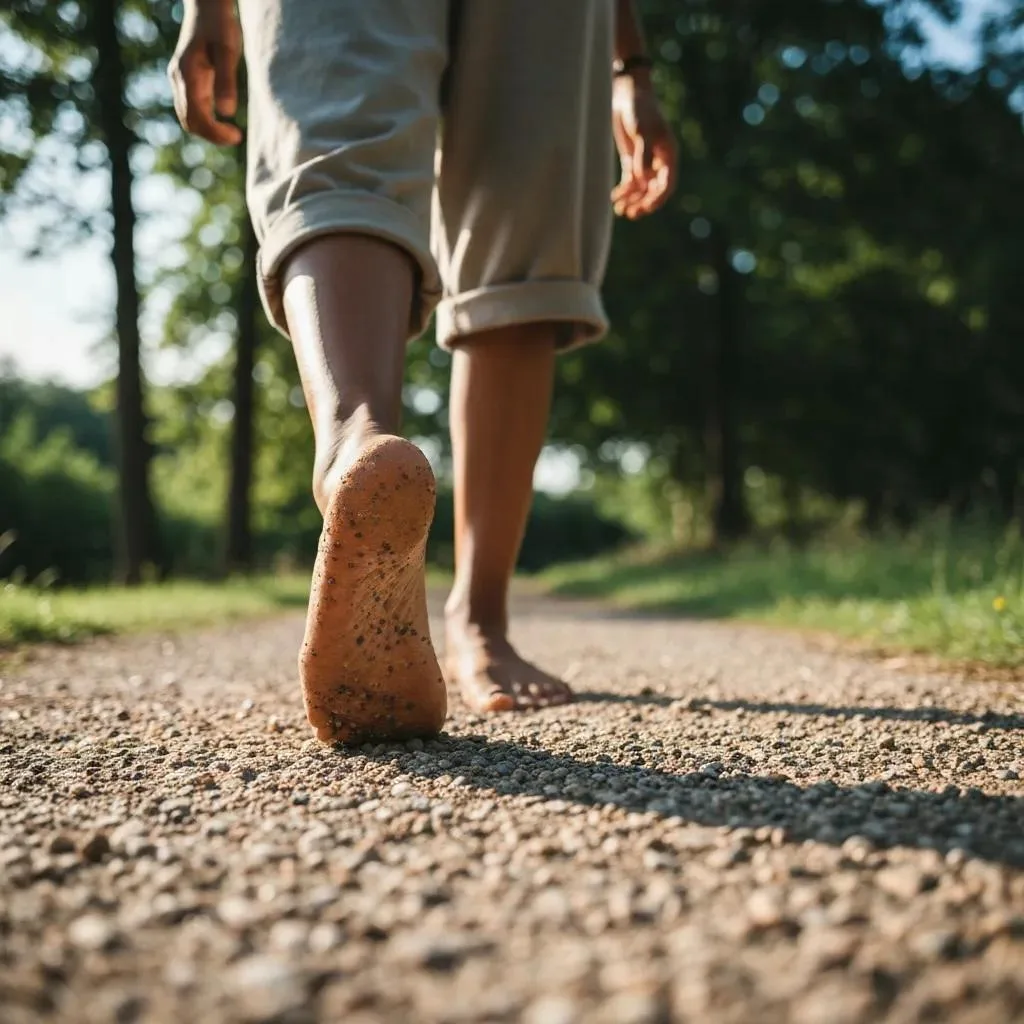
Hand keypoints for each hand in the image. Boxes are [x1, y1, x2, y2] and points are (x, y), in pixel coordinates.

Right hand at [168, 0, 242, 144]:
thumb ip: (227, 81)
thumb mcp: (228, 51)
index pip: (196, 118)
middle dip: (212, 135)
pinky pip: (192, 108)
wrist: (207, 6)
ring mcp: (180, 80)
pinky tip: (223, 119)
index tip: (237, 136)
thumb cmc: (220, 25)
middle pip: (189, 122)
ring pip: (189, 117)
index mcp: (187, 76)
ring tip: (232, 132)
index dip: (215, 133)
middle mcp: (179, 80)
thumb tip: (227, 113)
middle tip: (236, 137)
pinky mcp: (186, 80)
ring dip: (209, 130)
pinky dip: (206, 120)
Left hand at [611, 74, 676, 218]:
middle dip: (643, 203)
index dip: (657, 199)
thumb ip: (643, 155)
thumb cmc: (639, 109)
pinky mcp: (631, 160)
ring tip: (620, 210)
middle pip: (653, 191)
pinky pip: (629, 181)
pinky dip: (624, 191)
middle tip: (630, 213)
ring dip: (632, 200)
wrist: (626, 94)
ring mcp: (644, 161)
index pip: (667, 184)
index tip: (646, 207)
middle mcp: (658, 161)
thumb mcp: (642, 131)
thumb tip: (643, 180)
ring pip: (640, 189)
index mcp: (668, 155)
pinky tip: (615, 197)